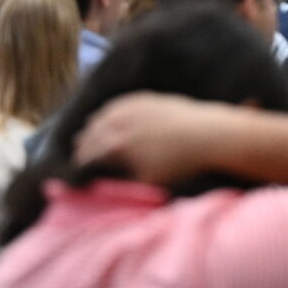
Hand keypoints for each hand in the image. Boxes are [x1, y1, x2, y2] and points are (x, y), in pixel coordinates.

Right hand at [74, 93, 242, 185]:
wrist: (208, 135)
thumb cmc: (178, 165)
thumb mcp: (145, 183)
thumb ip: (117, 186)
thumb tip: (95, 189)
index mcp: (115, 145)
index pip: (84, 157)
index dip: (79, 169)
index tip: (79, 176)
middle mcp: (118, 122)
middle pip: (87, 136)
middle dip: (83, 149)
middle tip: (82, 160)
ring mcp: (130, 107)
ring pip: (99, 118)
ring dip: (93, 131)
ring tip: (91, 143)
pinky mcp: (142, 98)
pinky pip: (115, 106)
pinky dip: (107, 116)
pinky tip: (108, 123)